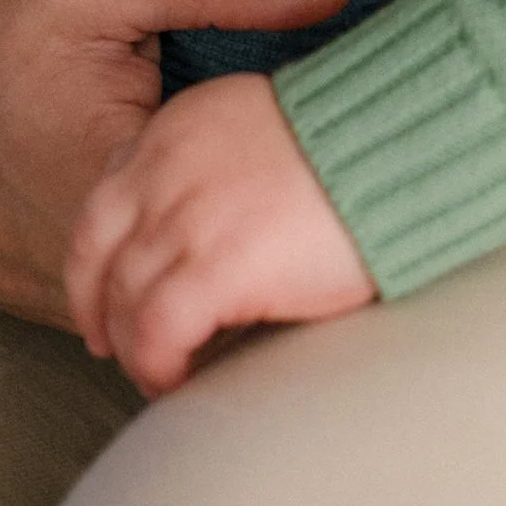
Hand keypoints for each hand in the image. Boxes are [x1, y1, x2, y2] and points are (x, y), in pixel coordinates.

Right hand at [0, 0, 347, 325]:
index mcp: (124, 182)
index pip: (257, 221)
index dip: (315, 189)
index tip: (362, 157)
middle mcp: (102, 264)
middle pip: (232, 269)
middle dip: (281, 226)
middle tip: (336, 177)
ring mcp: (75, 300)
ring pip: (186, 293)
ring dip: (228, 252)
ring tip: (281, 201)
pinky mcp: (56, 307)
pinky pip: (141, 297)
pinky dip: (173, 262)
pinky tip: (204, 216)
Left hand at [66, 75, 374, 395]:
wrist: (407, 143)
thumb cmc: (367, 144)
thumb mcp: (273, 124)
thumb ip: (229, 161)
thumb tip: (224, 219)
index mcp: (181, 128)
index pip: (110, 196)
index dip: (102, 253)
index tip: (108, 289)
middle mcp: (168, 169)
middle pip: (99, 252)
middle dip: (98, 307)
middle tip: (113, 345)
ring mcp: (187, 218)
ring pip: (121, 300)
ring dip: (133, 347)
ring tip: (158, 373)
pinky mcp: (217, 267)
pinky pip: (156, 332)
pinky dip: (157, 364)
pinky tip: (177, 380)